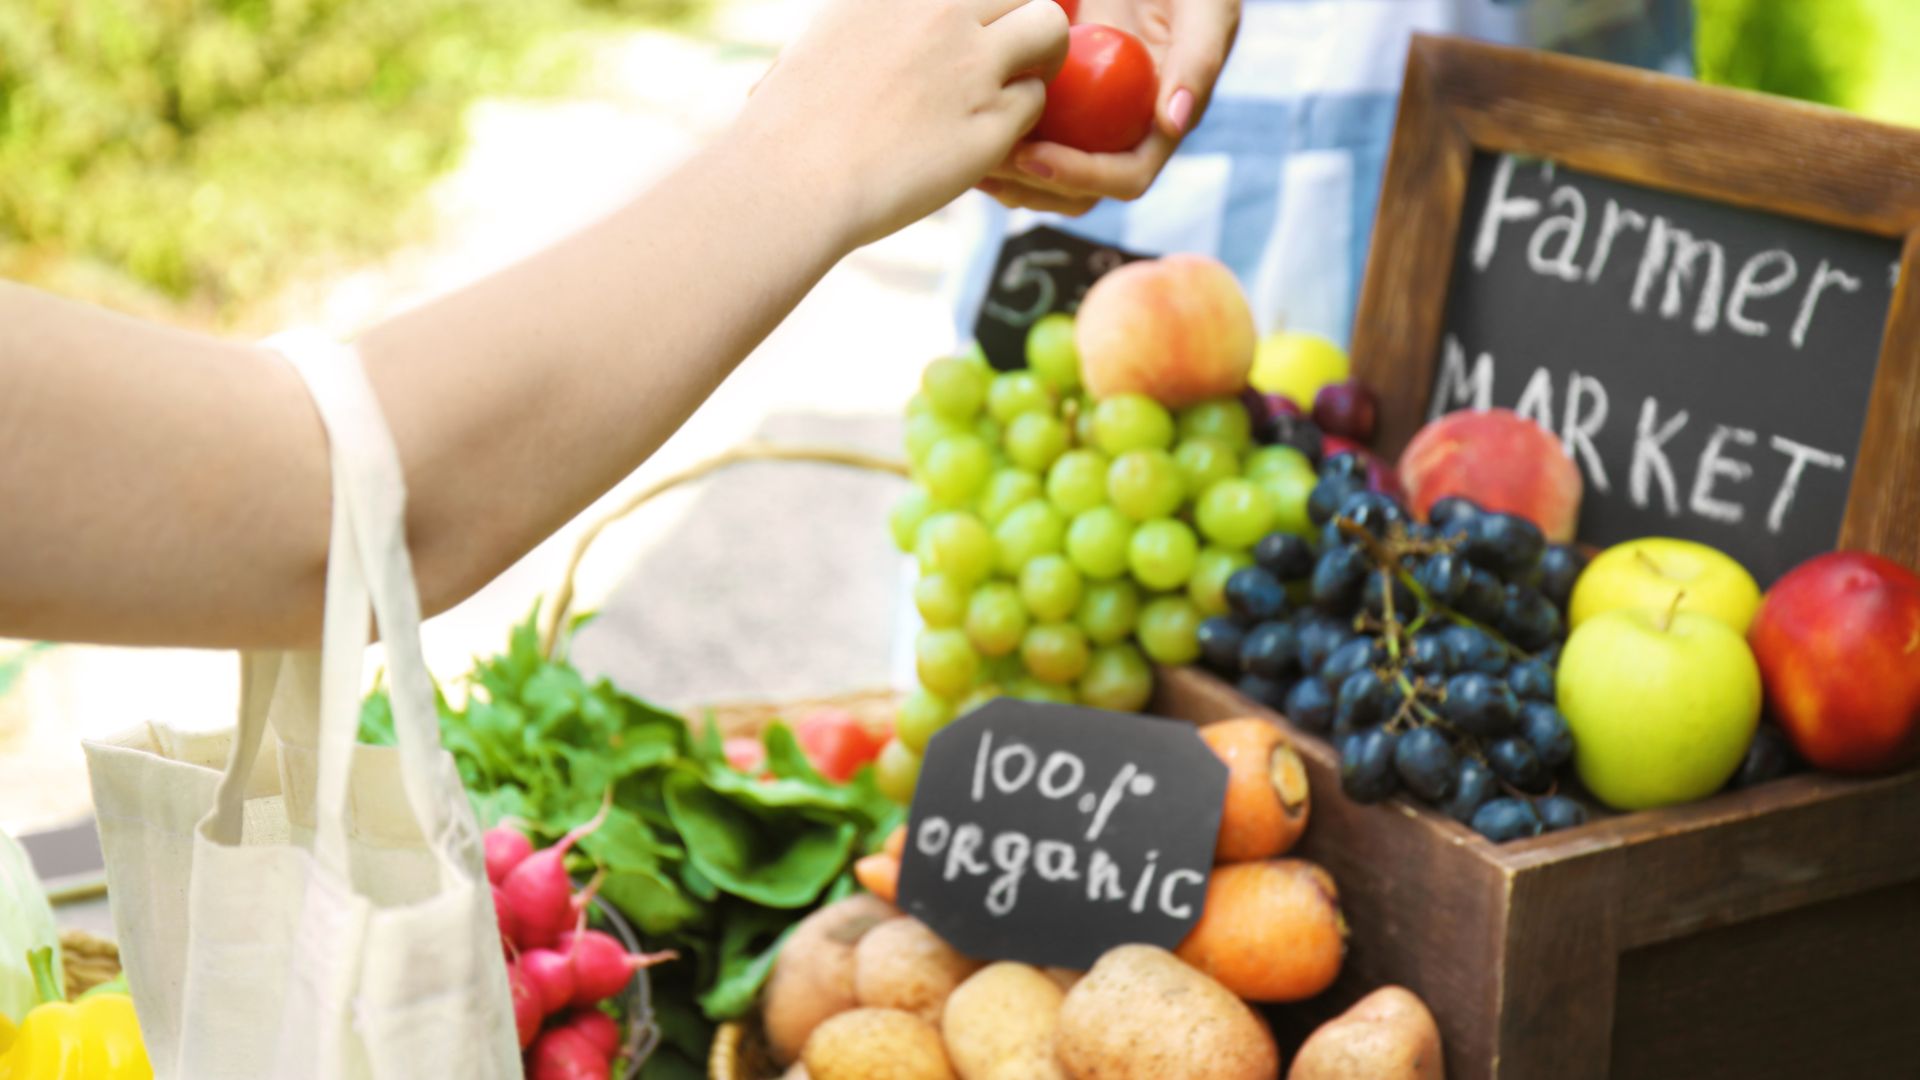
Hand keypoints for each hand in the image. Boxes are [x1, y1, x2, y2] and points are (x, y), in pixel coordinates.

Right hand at [742, 0, 1069, 247]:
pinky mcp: (988, 124)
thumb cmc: (793, 119)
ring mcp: (969, 66)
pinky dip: (1020, 117)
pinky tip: (989, 134)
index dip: (990, 3)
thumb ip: (880, 15)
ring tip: (1018, 86)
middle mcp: (941, 11)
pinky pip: (1034, 102)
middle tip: (1014, 51)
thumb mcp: (830, 31)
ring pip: (1050, 31)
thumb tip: (899, 21)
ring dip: (1043, 58)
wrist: (790, 178)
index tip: (985, 21)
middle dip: (1026, 15)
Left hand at [979, 0, 1238, 213]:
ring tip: (968, 159)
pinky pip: (1020, 134)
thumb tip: (1173, 123)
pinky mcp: (1054, 102)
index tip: (1035, 155)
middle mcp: (1121, 133)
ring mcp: (1085, 122)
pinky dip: (991, 139)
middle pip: (1078, 192)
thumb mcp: (1206, 6)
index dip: (1080, 176)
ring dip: (1007, 179)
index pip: (1126, 178)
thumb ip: (1199, 57)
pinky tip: (960, 125)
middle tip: (989, 163)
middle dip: (1033, 187)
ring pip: (1045, 176)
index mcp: (1161, 124)